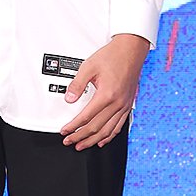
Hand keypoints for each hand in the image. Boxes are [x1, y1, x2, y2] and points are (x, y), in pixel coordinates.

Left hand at [59, 34, 149, 150]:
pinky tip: (102, 140)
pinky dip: (109, 136)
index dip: (73, 126)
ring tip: (82, 145)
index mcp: (107, 95)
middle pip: (96, 127)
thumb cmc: (113, 56)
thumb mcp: (89, 67)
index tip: (65, 131)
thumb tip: (69, 98)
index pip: (86, 117)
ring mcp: (124, 105)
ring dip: (93, 140)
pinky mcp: (128, 105)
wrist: (131, 50)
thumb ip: (77, 84)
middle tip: (69, 140)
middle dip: (80, 136)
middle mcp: (117, 103)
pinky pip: (119, 126)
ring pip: (108, 130)